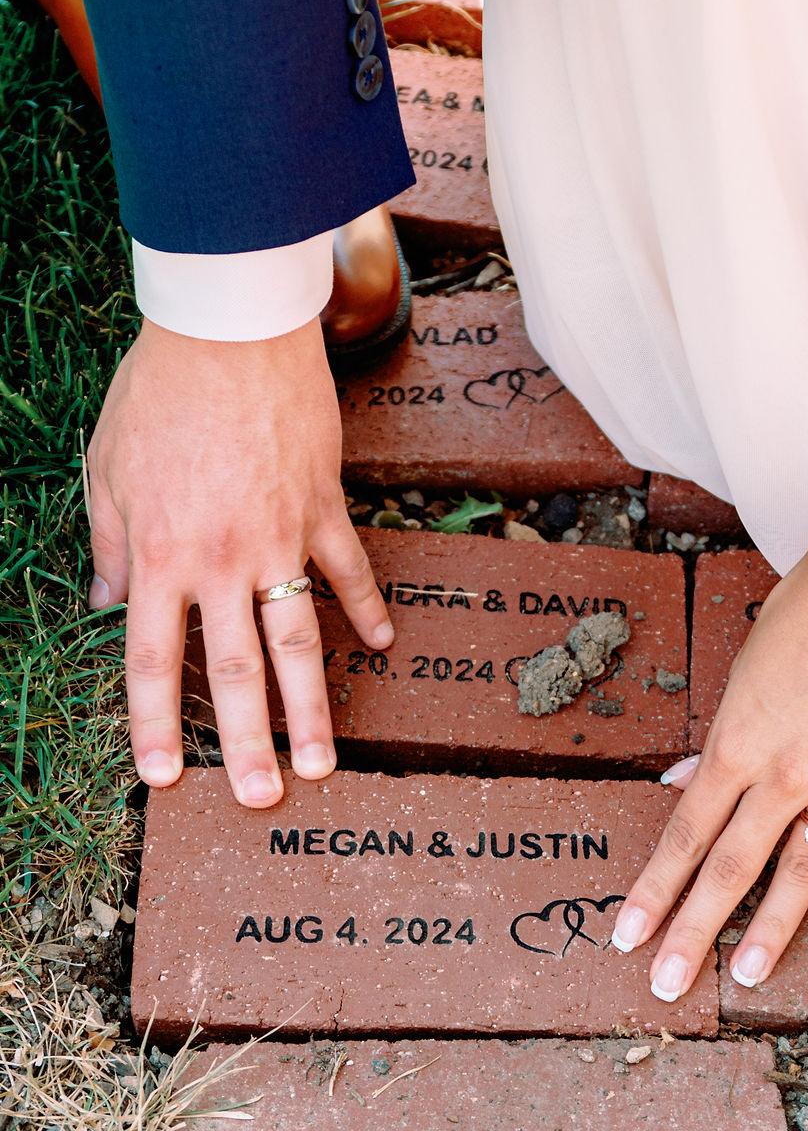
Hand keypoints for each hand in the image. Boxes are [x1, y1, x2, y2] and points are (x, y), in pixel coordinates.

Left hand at [87, 317, 391, 806]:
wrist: (227, 329)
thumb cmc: (157, 392)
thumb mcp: (105, 468)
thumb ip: (107, 545)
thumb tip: (100, 605)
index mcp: (159, 556)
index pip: (151, 660)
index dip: (154, 724)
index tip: (164, 778)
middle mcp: (220, 561)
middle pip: (234, 670)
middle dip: (248, 742)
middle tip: (263, 801)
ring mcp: (279, 538)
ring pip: (298, 638)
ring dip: (312, 705)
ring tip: (324, 763)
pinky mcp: (321, 507)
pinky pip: (349, 568)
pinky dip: (367, 607)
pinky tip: (383, 645)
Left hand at [611, 545, 807, 997]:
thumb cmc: (800, 615)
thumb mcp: (738, 674)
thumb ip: (715, 740)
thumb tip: (683, 784)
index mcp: (736, 743)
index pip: (685, 835)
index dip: (654, 889)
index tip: (628, 933)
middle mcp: (786, 772)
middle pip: (732, 868)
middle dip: (693, 929)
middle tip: (667, 983)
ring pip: (803, 872)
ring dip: (771, 929)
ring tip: (746, 974)